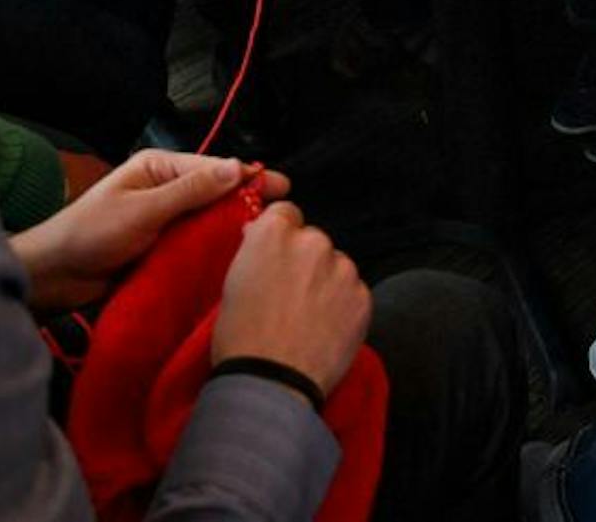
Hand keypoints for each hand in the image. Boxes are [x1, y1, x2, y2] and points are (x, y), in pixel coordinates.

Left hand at [11, 152, 273, 312]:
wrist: (54, 277)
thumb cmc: (91, 234)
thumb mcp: (143, 210)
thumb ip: (190, 190)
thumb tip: (237, 167)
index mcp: (158, 168)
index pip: (211, 168)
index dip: (245, 177)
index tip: (280, 187)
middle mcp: (164, 190)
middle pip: (214, 194)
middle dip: (245, 202)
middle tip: (284, 214)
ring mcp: (164, 221)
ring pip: (207, 222)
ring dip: (231, 229)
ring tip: (268, 239)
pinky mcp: (162, 250)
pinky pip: (195, 246)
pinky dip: (214, 251)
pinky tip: (237, 260)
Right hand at [212, 199, 371, 396]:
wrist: (271, 383)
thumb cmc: (240, 338)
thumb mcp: (232, 284)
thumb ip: (255, 252)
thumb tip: (262, 237)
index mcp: (274, 234)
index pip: (286, 213)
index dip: (281, 233)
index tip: (277, 254)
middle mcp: (312, 242)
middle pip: (313, 240)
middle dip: (305, 260)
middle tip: (290, 294)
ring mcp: (342, 269)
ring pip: (336, 266)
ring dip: (326, 282)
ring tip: (308, 317)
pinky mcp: (362, 296)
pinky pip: (353, 292)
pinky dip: (343, 305)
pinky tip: (324, 329)